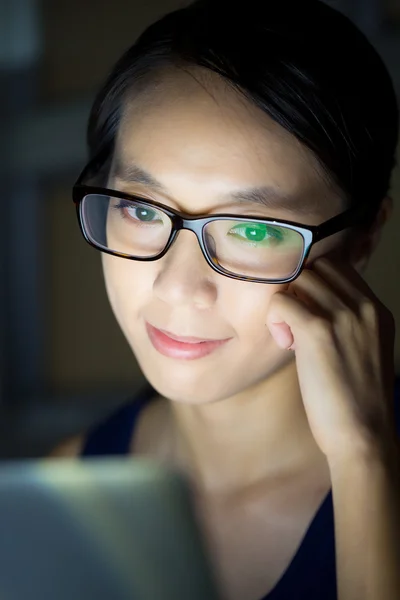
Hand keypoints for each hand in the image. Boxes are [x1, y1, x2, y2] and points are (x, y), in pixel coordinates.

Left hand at [266, 255, 396, 463]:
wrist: (364, 437)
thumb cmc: (356, 400)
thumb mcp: (363, 349)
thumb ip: (347, 322)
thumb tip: (310, 305)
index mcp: (376, 309)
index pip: (337, 266)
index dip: (312, 283)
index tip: (305, 311)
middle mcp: (363, 306)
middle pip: (315, 267)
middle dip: (297, 290)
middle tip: (295, 324)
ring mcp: (342, 316)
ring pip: (297, 279)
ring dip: (286, 304)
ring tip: (290, 336)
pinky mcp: (318, 332)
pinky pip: (281, 302)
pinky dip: (275, 320)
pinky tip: (286, 345)